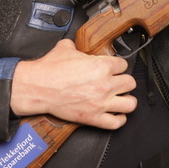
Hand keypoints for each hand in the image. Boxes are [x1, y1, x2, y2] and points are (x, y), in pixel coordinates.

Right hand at [10, 39, 136, 128]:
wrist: (38, 87)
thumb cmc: (50, 69)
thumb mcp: (66, 48)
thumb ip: (77, 46)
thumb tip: (77, 45)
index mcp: (102, 66)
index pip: (123, 65)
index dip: (118, 66)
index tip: (114, 69)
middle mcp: (105, 84)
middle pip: (130, 83)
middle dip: (124, 82)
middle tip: (117, 82)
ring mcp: (101, 102)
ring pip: (130, 104)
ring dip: (127, 100)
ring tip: (121, 98)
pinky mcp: (93, 117)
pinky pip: (116, 122)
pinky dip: (119, 119)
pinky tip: (117, 113)